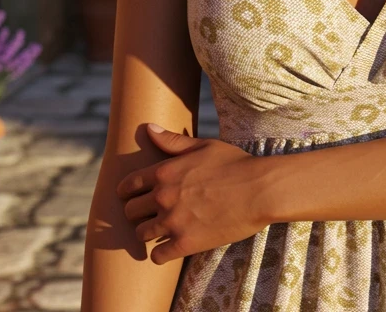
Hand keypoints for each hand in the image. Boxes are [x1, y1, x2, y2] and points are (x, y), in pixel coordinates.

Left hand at [116, 123, 271, 263]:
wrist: (259, 189)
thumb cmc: (234, 163)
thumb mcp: (204, 145)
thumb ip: (173, 141)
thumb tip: (148, 128)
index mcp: (165, 171)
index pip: (129, 185)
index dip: (126, 192)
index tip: (130, 196)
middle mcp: (163, 197)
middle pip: (130, 211)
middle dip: (136, 212)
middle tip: (147, 214)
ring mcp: (173, 222)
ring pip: (141, 234)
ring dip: (147, 233)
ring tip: (158, 231)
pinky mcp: (185, 243)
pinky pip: (157, 257)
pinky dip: (160, 254)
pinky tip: (169, 247)